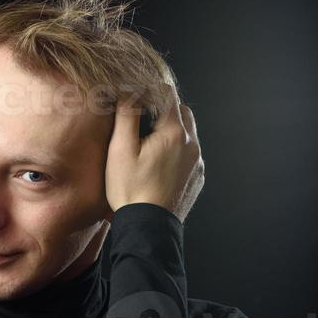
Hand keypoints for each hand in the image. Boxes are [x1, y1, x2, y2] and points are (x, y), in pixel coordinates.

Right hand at [104, 83, 204, 222]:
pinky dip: (178, 151)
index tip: (137, 96)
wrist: (148, 228)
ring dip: (173, 131)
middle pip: (182, 112)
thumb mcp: (120, 150)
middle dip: (164, 109)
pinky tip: (160, 163)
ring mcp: (197, 163)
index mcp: (175, 133)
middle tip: (144, 119)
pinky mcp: (196, 178)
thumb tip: (130, 91)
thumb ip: (127, 115)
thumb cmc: (131, 190)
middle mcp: (192, 145)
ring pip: (189, 134)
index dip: (150, 90)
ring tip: (151, 143)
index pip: (168, 95)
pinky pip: (190, 155)